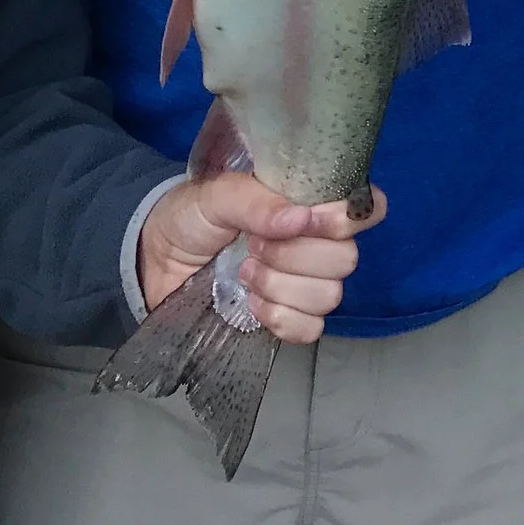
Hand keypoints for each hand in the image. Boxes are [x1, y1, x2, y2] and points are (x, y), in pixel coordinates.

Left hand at [137, 173, 383, 344]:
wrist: (157, 261)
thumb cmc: (192, 216)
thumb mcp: (217, 195)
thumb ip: (256, 201)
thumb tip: (301, 218)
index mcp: (312, 203)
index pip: (366, 210)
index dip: (347, 220)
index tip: (309, 221)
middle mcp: (319, 244)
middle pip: (346, 259)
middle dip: (294, 256)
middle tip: (253, 246)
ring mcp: (305, 284)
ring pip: (329, 296)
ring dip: (280, 286)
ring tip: (245, 272)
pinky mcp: (288, 318)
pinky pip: (311, 329)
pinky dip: (280, 317)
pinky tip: (253, 304)